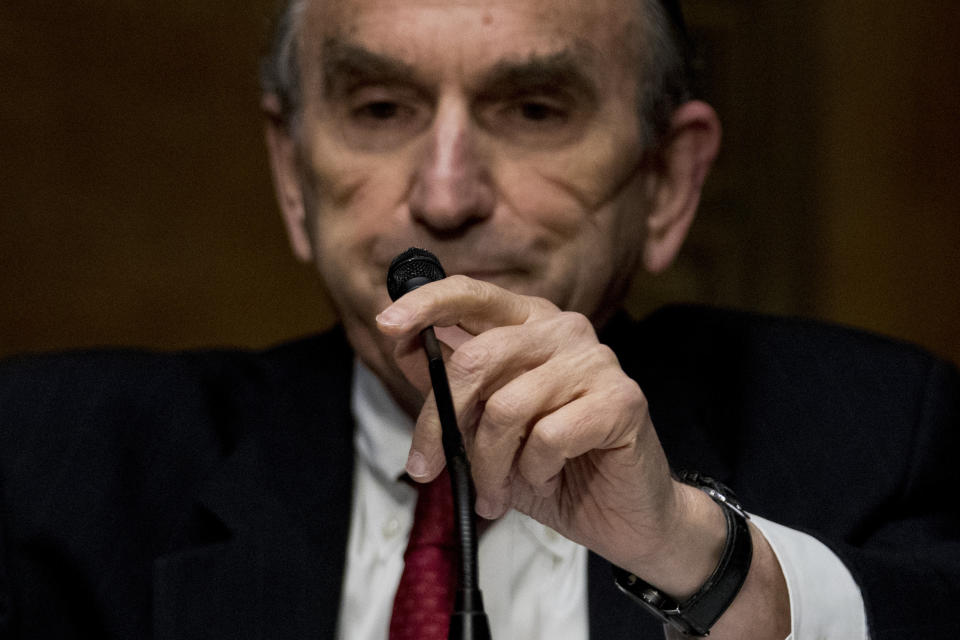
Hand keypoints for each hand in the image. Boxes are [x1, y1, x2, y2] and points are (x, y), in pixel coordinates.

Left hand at [375, 275, 722, 588]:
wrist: (621, 515)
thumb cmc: (550, 466)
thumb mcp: (484, 428)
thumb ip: (452, 386)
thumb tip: (408, 348)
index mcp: (528, 323)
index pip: (472, 294)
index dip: (426, 304)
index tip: (386, 325)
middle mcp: (563, 329)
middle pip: (476, 359)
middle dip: (439, 423)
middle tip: (427, 468)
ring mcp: (596, 361)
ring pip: (507, 408)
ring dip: (489, 465)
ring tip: (494, 491)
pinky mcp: (621, 400)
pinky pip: (548, 437)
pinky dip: (535, 471)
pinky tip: (547, 478)